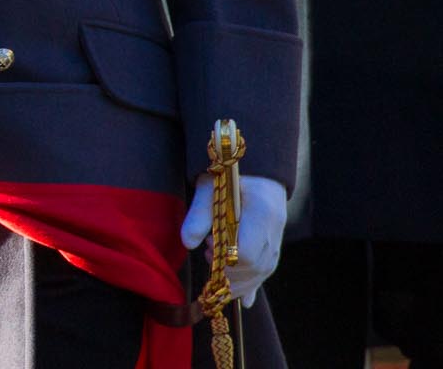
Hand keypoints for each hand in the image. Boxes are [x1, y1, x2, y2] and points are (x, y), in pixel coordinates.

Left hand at [180, 174, 287, 306]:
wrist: (253, 163)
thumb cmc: (228, 170)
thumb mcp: (209, 185)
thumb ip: (199, 213)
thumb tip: (188, 243)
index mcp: (262, 211)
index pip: (246, 251)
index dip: (224, 259)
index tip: (209, 249)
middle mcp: (275, 228)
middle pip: (257, 266)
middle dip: (231, 274)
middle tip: (210, 261)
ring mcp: (277, 236)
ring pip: (263, 271)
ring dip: (239, 283)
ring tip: (217, 281)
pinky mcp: (274, 241)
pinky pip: (266, 268)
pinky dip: (252, 285)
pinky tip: (243, 301)